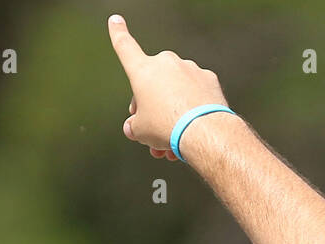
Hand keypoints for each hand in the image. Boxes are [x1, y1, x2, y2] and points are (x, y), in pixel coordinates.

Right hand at [108, 14, 229, 157]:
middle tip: (153, 129)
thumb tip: (134, 128)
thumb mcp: (141, 132)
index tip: (115, 20)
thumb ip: (134, 126)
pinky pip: (195, 93)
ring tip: (174, 141)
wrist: (203, 131)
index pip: (125, 46)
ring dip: (173, 111)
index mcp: (143, 70)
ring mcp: (189, 68)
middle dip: (152, 104)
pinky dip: (193, 108)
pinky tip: (193, 128)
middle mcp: (166, 63)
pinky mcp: (208, 79)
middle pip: (154, 82)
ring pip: (176, 90)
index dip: (118, 33)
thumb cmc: (168, 127)